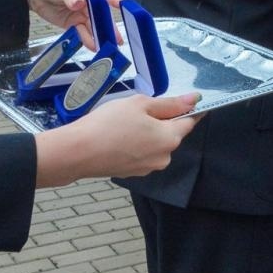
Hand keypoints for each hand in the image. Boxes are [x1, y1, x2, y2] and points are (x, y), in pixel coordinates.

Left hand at [18, 0, 122, 50]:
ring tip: (107, 46)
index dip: (115, 2)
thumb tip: (78, 3)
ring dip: (100, 36)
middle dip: (109, 26)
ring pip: (94, 26)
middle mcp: (91, 0)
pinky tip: (94, 46)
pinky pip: (82, 32)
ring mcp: (82, 12)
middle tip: (117, 38)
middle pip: (102, 14)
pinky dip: (88, 40)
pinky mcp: (73, 22)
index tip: (124, 10)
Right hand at [34, 92, 201, 186]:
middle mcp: (164, 157)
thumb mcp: (141, 104)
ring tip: (125, 123)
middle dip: (162, 121)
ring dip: (148, 133)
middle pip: (171, 134)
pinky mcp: (132, 173)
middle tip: (140, 109)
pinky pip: (141, 154)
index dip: (189, 110)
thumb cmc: (109, 123)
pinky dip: (135, 144)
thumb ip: (170, 104)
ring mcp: (148, 168)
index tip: (185, 101)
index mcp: (170, 139)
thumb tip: (195, 100)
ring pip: (155, 145)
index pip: (189, 122)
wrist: (78, 152)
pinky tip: (118, 137)